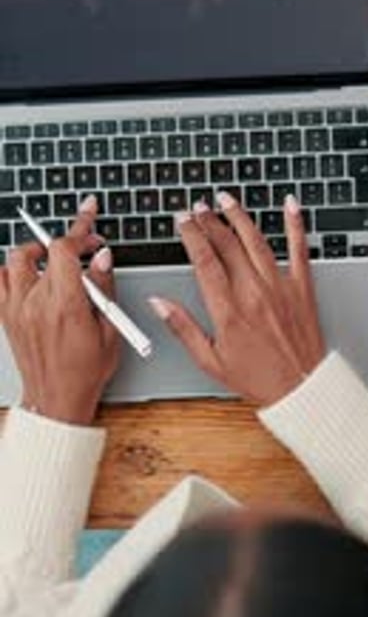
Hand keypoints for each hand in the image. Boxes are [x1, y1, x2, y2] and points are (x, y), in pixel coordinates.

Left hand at [0, 197, 119, 424]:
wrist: (56, 399)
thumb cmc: (85, 371)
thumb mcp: (109, 330)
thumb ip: (104, 288)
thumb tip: (102, 257)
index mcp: (65, 305)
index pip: (64, 249)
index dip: (80, 228)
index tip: (90, 217)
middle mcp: (36, 303)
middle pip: (42, 250)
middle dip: (66, 241)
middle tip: (83, 244)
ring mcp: (16, 308)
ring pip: (16, 260)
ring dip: (36, 252)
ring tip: (53, 257)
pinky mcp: (6, 316)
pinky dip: (11, 271)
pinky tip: (28, 275)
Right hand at [149, 192, 324, 405]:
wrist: (301, 388)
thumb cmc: (258, 378)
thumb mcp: (210, 360)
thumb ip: (182, 327)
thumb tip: (158, 303)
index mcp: (228, 310)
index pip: (204, 260)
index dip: (191, 234)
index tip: (182, 220)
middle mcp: (253, 293)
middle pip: (227, 244)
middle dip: (209, 220)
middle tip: (198, 206)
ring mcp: (280, 286)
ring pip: (256, 240)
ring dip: (239, 216)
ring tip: (225, 199)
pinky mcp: (302, 287)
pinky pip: (299, 248)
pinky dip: (295, 224)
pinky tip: (290, 205)